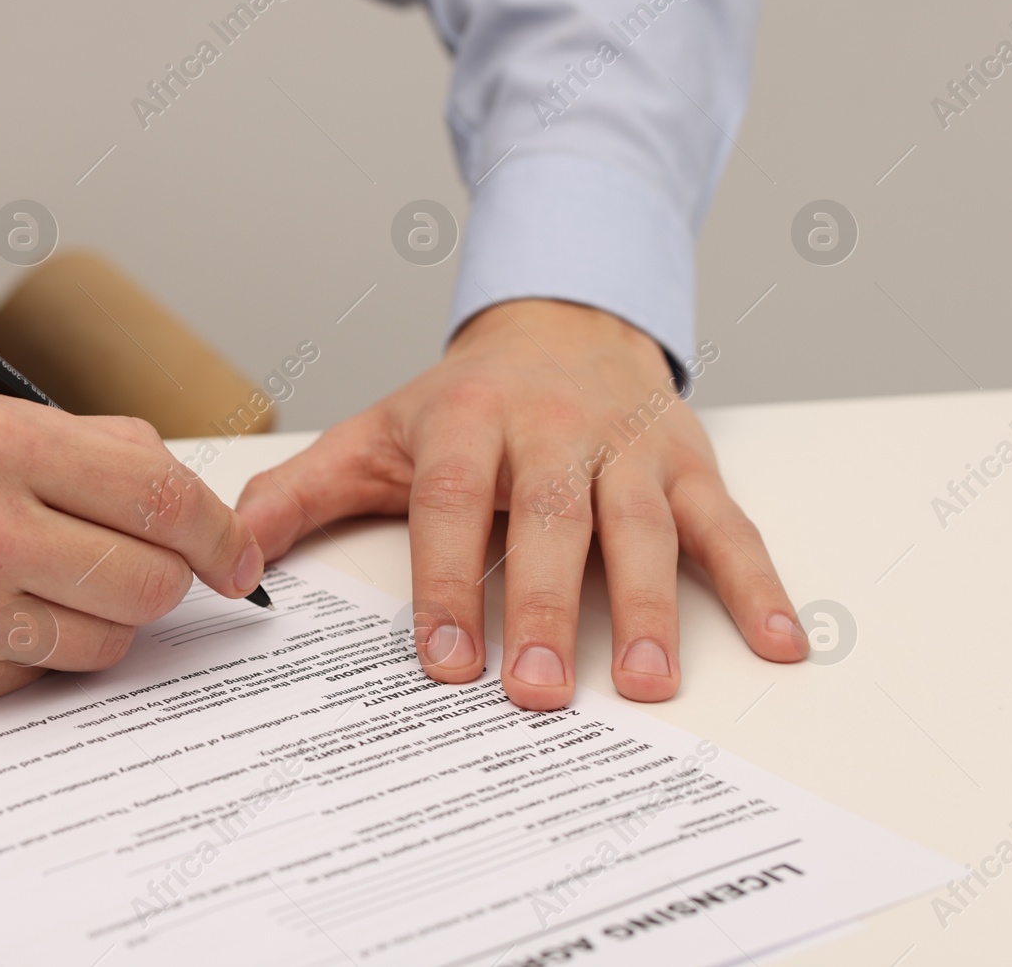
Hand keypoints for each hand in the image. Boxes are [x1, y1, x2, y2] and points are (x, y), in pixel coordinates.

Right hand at [0, 396, 264, 708]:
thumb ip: (76, 446)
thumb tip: (172, 484)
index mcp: (0, 442)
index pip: (161, 493)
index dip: (219, 533)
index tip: (237, 559)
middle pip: (151, 581)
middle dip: (162, 581)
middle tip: (134, 571)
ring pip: (106, 641)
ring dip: (95, 622)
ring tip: (35, 589)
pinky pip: (38, 679)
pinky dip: (32, 656)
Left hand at [236, 299, 808, 709]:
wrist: (558, 320)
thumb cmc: (461, 399)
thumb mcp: (376, 432)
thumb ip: (302, 492)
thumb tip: (230, 553)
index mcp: (469, 420)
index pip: (453, 503)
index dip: (445, 580)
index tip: (441, 660)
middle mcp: (554, 429)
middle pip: (551, 520)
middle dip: (541, 606)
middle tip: (532, 691)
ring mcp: (628, 446)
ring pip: (642, 526)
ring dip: (648, 607)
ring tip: (644, 686)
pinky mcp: (687, 463)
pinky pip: (729, 524)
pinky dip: (759, 581)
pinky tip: (781, 641)